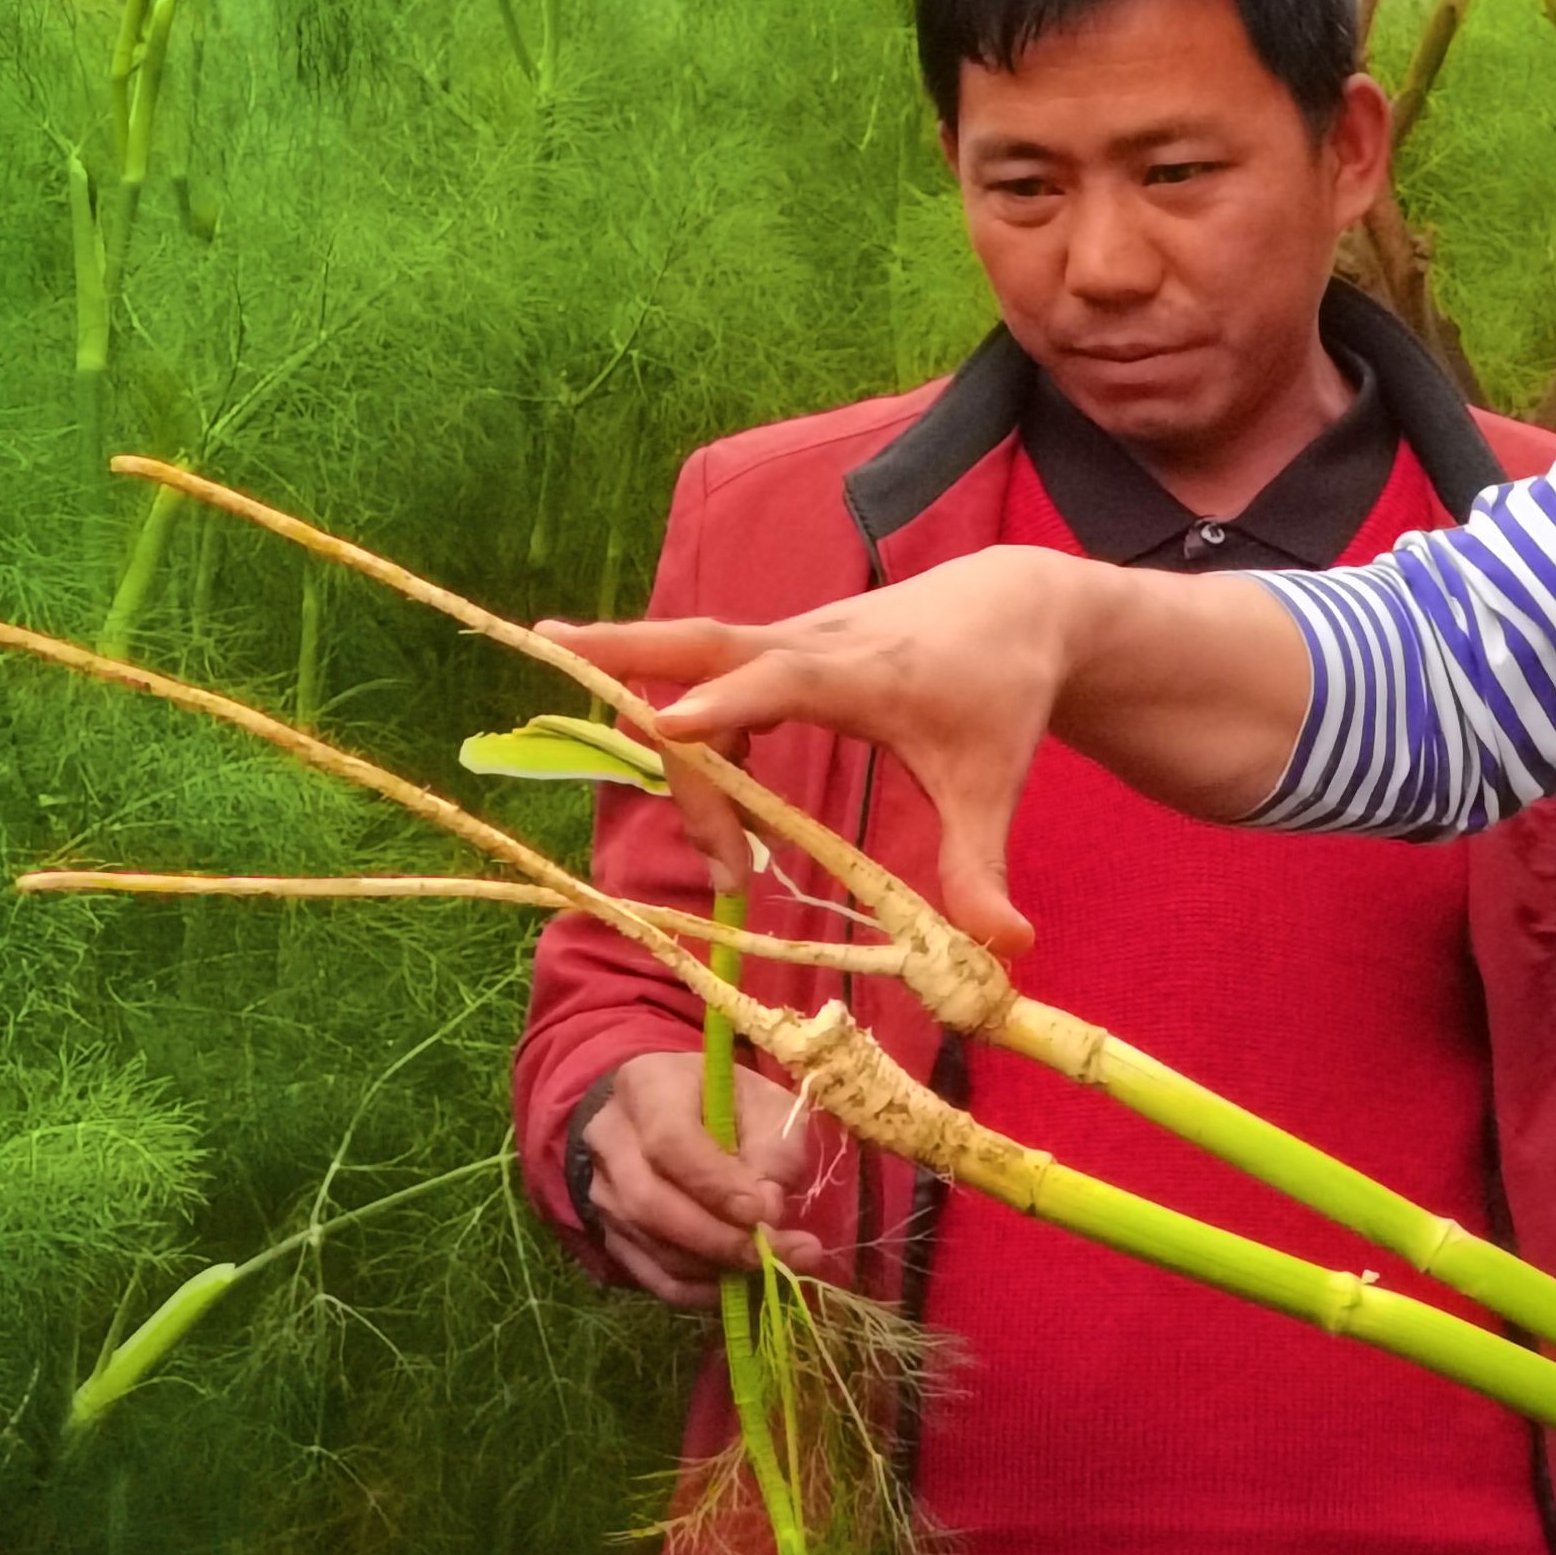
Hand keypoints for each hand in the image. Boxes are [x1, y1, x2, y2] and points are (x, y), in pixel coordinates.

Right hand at [560, 548, 1094, 951]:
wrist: (1011, 606)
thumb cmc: (999, 692)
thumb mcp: (994, 784)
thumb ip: (982, 866)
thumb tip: (1004, 949)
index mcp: (858, 673)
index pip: (777, 679)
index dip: (723, 704)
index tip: (668, 728)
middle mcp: (807, 645)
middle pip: (702, 644)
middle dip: (622, 644)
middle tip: (544, 644)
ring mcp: (785, 642)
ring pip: (696, 678)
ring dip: (677, 751)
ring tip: (729, 862)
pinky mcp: (778, 651)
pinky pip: (711, 683)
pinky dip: (694, 732)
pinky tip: (715, 797)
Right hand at [578, 1049, 826, 1307]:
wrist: (675, 1112)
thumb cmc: (731, 1104)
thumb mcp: (766, 1104)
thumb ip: (775, 1149)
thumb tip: (767, 1211)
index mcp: (647, 1086)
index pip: (668, 1142)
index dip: (715, 1185)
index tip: (763, 1211)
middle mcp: (611, 1138)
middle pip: (649, 1201)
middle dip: (716, 1238)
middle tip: (771, 1255)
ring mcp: (603, 1189)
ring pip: (649, 1243)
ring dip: (713, 1268)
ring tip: (770, 1270)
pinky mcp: (611, 1232)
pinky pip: (649, 1274)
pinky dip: (696, 1290)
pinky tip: (738, 1289)